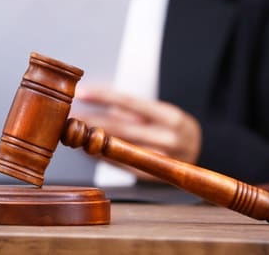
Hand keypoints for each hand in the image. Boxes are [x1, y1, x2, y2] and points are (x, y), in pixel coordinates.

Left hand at [75, 87, 201, 173]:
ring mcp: (162, 159)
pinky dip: (103, 156)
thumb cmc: (172, 126)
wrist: (200, 151)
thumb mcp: (160, 112)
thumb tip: (93, 101)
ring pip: (119, 146)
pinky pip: (123, 165)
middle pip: (120, 126)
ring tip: (73, 131)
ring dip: (93, 138)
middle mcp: (169, 137)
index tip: (81, 92)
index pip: (130, 101)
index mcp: (170, 116)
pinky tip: (88, 150)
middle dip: (91, 119)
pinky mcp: (154, 176)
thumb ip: (131, 110)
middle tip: (68, 114)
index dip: (103, 96)